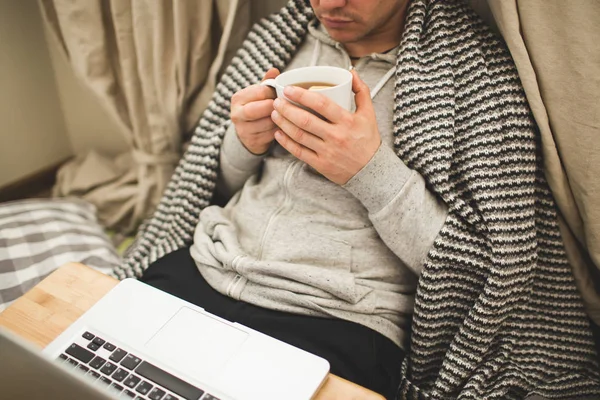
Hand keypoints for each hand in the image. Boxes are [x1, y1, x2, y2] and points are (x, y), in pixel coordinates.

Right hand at [230, 68, 279, 154]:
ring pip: (268, 123)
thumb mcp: (259, 95)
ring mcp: (243, 130)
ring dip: (280, 119)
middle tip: (283, 107)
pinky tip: (283, 126)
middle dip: (275, 107)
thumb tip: (274, 70)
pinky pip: (271, 135)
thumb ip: (267, 83)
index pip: (260, 91)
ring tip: (285, 116)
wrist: (248, 134)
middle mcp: (236, 114)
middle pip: (260, 108)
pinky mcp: (252, 142)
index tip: (280, 94)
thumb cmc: (257, 108)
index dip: (274, 93)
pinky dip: (280, 130)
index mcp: (238, 98)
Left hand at [271, 70, 380, 184]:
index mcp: (347, 121)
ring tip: (274, 114)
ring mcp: (327, 151)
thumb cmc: (368, 140)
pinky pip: (299, 152)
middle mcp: (336, 136)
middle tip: (277, 101)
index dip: (302, 95)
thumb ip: (360, 90)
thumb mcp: (369, 114)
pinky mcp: (321, 164)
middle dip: (286, 109)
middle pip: (305, 120)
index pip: (321, 104)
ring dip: (283, 123)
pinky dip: (286, 142)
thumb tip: (350, 71)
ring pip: (299, 135)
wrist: (372, 171)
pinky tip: (278, 133)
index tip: (289, 89)